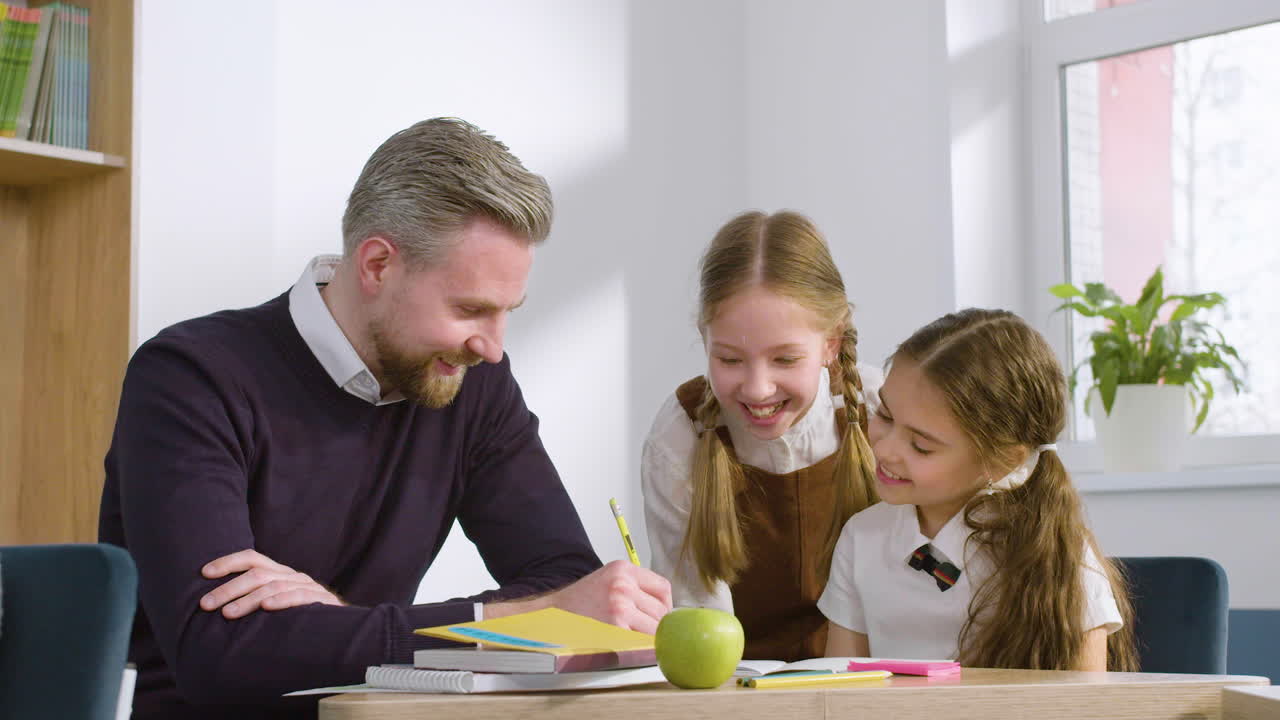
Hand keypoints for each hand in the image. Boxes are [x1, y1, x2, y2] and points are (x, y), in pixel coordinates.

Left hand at [199, 549, 343, 618]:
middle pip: (257, 574)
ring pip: (273, 586)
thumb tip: (215, 606)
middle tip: (206, 604)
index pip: (252, 559)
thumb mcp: (274, 606)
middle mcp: (292, 576)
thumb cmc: (297, 621)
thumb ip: (253, 601)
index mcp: (279, 573)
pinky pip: (300, 597)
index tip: (204, 573)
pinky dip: (282, 600)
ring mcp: (307, 587)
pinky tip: (267, 608)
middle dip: (228, 588)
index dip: (228, 562)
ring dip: (248, 599)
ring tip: (228, 613)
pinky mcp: (321, 601)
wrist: (340, 630)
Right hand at [547, 560, 672, 633]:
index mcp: (623, 569)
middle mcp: (622, 585)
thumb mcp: (610, 579)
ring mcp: (619, 607)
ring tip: (633, 636)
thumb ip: (636, 587)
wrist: (553, 614)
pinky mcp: (615, 628)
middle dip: (656, 623)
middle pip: (661, 610)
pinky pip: (641, 641)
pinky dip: (639, 646)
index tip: (660, 614)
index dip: (665, 605)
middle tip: (643, 629)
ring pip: (654, 628)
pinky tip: (627, 643)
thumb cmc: (581, 601)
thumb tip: (666, 608)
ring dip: (648, 636)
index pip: (663, 587)